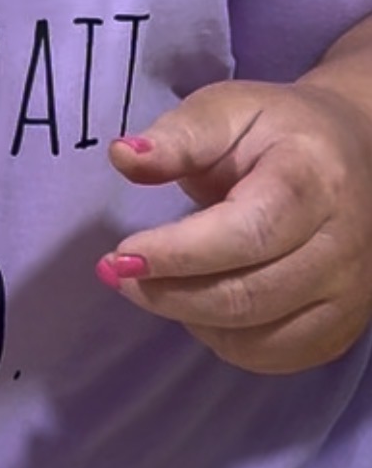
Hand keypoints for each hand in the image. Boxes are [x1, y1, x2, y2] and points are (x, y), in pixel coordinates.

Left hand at [96, 77, 371, 373]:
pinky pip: (270, 356)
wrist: (355, 151)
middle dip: (168, 293)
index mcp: (314, 180)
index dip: (178, 252)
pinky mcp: (341, 328)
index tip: (122, 255)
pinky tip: (200, 306)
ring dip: (188, 317)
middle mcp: (343, 244)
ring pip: (255, 336)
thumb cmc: (276, 133)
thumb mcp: (227, 111)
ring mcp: (349, 293)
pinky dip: (222, 340)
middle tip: (119, 275)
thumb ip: (178, 137)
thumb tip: (123, 156)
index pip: (247, 233)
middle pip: (246, 295)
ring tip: (157, 284)